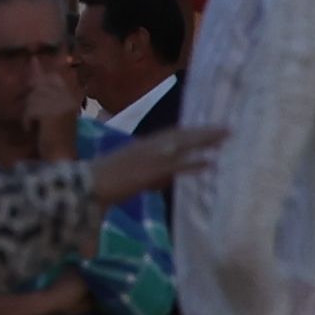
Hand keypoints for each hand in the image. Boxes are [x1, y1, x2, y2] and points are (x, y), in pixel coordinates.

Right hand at [91, 126, 218, 205]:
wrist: (87, 185)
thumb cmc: (100, 181)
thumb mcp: (126, 171)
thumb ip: (145, 172)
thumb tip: (160, 177)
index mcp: (141, 146)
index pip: (171, 134)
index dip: (191, 131)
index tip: (209, 129)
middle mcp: (147, 146)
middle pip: (180, 135)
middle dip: (203, 132)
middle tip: (227, 128)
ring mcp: (149, 156)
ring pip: (182, 143)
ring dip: (204, 140)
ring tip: (225, 136)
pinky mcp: (150, 170)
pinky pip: (177, 164)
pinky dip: (194, 163)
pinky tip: (210, 163)